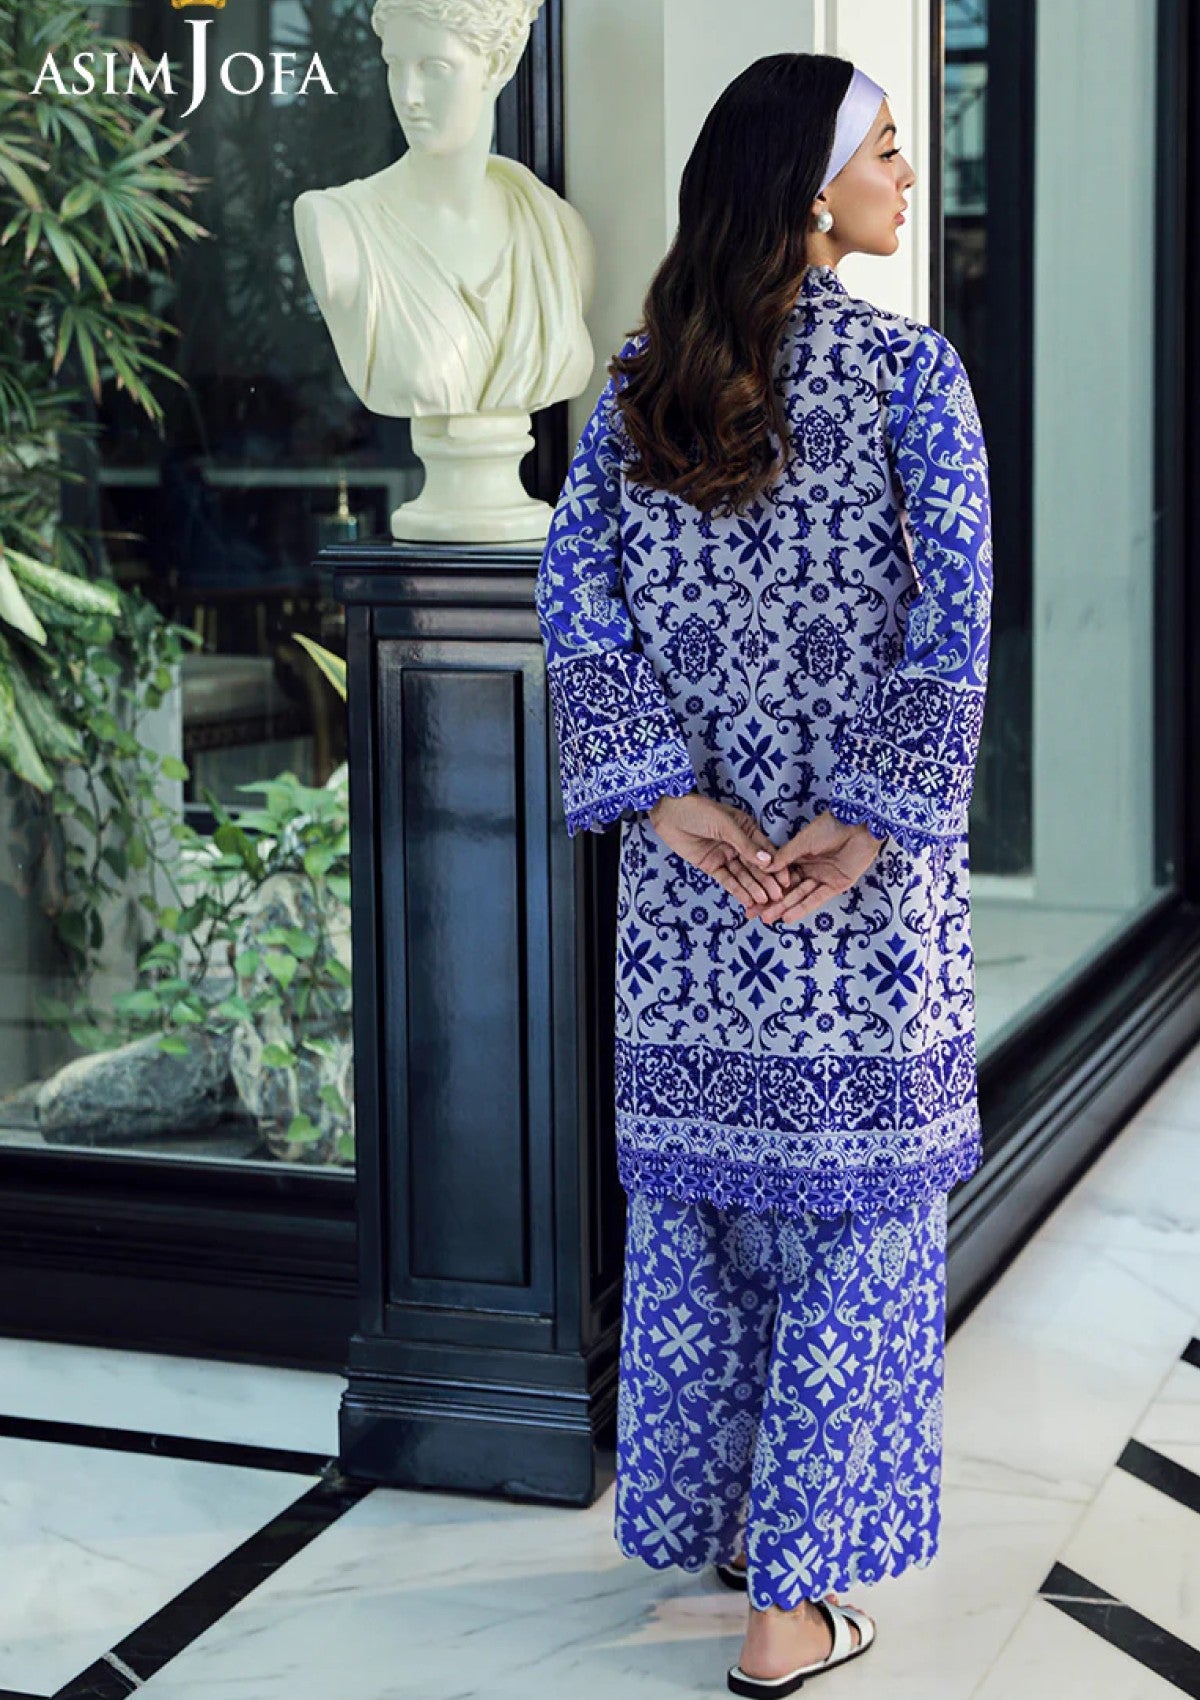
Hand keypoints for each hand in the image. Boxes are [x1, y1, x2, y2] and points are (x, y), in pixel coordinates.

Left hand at [646, 790, 801, 910]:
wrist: (668, 814)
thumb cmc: (698, 811)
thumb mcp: (725, 824)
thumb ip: (745, 844)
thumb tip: (768, 860)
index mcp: (746, 829)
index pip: (765, 850)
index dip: (776, 866)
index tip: (787, 880)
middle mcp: (738, 844)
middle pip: (755, 866)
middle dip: (766, 881)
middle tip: (777, 896)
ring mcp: (725, 855)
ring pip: (743, 875)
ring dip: (753, 888)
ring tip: (763, 901)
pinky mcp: (712, 866)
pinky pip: (727, 880)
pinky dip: (737, 890)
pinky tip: (747, 900)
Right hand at [744, 810, 885, 925]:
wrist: (858, 824)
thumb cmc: (831, 826)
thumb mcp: (803, 841)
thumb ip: (785, 857)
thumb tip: (764, 868)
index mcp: (800, 855)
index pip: (778, 875)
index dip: (763, 886)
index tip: (749, 897)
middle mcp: (810, 868)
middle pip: (787, 889)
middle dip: (770, 902)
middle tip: (752, 914)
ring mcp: (823, 877)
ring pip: (799, 896)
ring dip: (784, 908)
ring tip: (767, 919)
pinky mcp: (837, 885)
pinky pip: (817, 899)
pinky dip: (802, 908)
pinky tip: (788, 917)